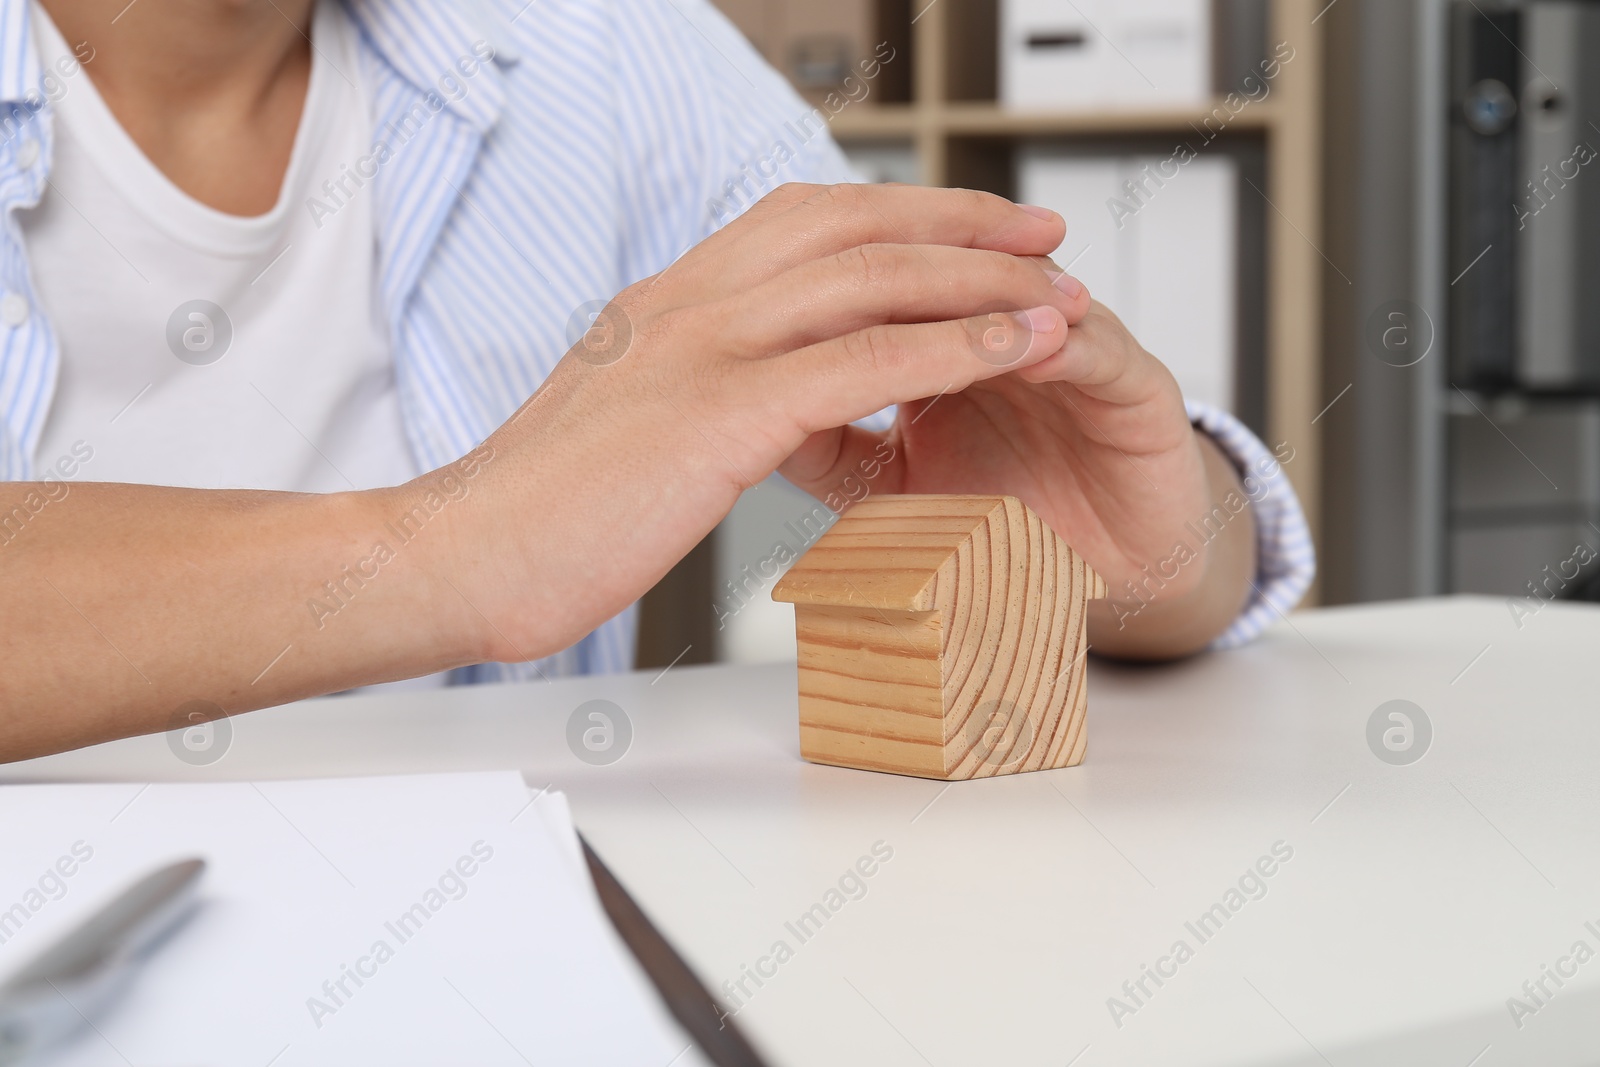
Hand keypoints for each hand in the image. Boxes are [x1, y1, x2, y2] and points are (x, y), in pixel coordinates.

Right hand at [431, 184, 1089, 662]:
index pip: (803, 221)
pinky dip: (952, 349)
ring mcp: (704, 347)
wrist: (458, 556)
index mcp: (669, 302)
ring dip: (976, 278)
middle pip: (851, 223)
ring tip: (1053, 285)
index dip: (896, 216)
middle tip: (1037, 232)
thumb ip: (689, 392)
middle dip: (957, 221)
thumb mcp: (624, 425)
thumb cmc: (536, 513)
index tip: (963, 228)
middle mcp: (690, 302)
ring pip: (870, 278)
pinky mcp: (720, 411)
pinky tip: (1012, 352)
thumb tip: (744, 403)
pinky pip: (865, 362)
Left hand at [777, 269, 1256, 658]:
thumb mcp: (891, 485)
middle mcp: (1008, 325)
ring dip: (986, 293)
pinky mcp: (1139, 386)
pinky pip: (1100, 354)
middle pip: (953, 265)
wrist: (1108, 571)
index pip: (887, 279)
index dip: (836, 279)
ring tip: (940, 302)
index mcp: (943, 338)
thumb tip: (745, 412)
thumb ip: (828, 444)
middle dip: (907, 260)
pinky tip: (1031, 354)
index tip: (775, 294)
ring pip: (1025, 294)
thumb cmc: (1001, 517)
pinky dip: (1062, 349)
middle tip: (844, 273)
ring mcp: (1075, 347)